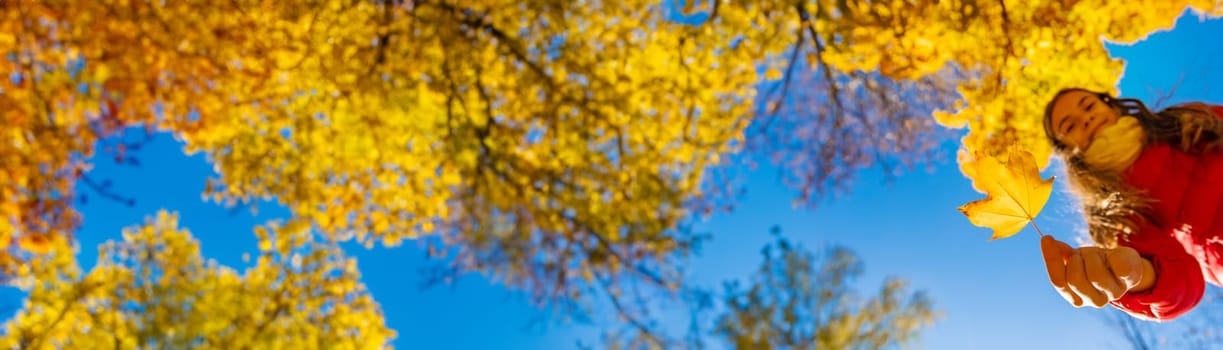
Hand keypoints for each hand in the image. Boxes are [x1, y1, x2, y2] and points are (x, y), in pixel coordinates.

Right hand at [1040, 235, 1154, 307]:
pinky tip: (1112, 256)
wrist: (1125, 264)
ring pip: (1096, 275)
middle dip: (1075, 259)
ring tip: (1097, 254)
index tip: (1046, 239)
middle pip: (1075, 279)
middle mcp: (1096, 301)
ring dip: (1092, 256)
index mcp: (1078, 298)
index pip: (1059, 282)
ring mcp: (1114, 293)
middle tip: (1082, 253)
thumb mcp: (1075, 258)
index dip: (1051, 260)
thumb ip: (1061, 254)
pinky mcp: (1130, 281)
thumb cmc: (1095, 262)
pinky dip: (1113, 256)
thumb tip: (1046, 241)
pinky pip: (1119, 268)